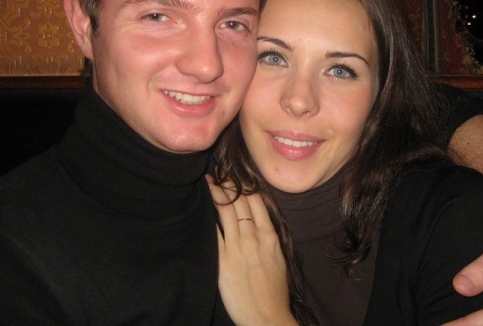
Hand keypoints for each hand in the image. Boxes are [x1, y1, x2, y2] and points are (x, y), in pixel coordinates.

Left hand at [207, 175, 296, 325]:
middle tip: (220, 171)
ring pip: (226, 211)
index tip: (238, 175)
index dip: (246, 185)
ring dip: (217, 193)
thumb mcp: (279, 257)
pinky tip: (203, 205)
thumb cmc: (274, 290)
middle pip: (240, 202)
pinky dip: (209, 216)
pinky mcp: (223, 260)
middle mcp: (254, 237)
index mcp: (270, 235)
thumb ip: (269, 237)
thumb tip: (260, 221)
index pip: (257, 201)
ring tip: (210, 181)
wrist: (266, 316)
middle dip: (230, 184)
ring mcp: (237, 247)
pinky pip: (215, 232)